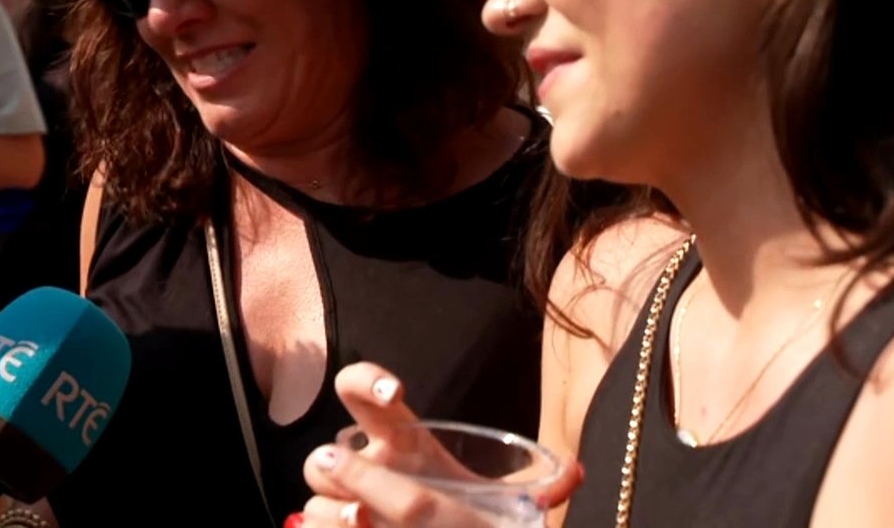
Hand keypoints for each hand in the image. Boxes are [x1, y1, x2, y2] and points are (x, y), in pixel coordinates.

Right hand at [298, 363, 582, 526]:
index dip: (367, 380)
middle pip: (327, 455)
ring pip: (316, 497)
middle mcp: (365, 468)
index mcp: (401, 442)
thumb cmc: (474, 519)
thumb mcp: (505, 504)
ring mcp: (345, 504)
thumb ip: (539, 489)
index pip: (363, 393)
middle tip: (351, 471)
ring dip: (333, 509)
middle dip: (340, 464)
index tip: (394, 391)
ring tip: (360, 523)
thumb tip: (577, 471)